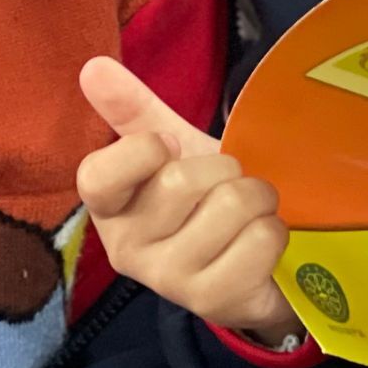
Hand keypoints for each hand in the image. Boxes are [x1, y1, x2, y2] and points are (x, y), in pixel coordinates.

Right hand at [76, 57, 300, 342]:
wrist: (251, 266)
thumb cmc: (206, 200)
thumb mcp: (173, 150)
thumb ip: (134, 110)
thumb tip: (93, 65)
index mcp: (110, 208)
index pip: (98, 176)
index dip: (142, 152)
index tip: (170, 149)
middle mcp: (127, 250)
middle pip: (182, 182)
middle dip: (225, 170)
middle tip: (228, 186)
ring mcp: (168, 281)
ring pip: (230, 206)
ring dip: (258, 199)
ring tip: (250, 213)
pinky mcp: (213, 301)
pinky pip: (260, 240)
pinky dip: (275, 231)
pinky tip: (261, 242)